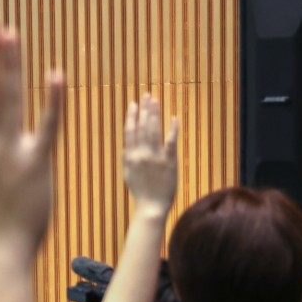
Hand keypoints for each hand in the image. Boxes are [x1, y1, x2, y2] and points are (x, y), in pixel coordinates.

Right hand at [123, 94, 177, 212]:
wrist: (151, 206)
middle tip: (147, 95)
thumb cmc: (140, 191)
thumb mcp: (128, 173)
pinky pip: (171, 141)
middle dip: (145, 109)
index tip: (134, 103)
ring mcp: (156, 157)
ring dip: (155, 114)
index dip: (132, 116)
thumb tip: (128, 143)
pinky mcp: (169, 161)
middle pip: (142, 126)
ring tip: (155, 101)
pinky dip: (172, 129)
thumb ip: (128, 157)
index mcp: (130, 156)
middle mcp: (141, 154)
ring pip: (154, 130)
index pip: (130, 131)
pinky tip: (174, 118)